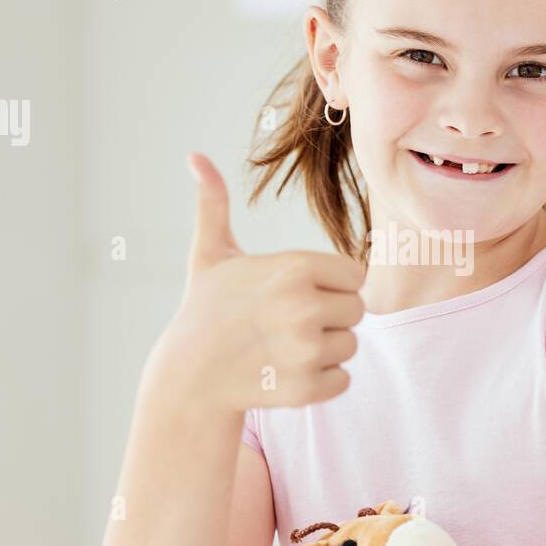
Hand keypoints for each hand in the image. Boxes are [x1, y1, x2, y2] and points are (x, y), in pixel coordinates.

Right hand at [146, 152, 365, 413]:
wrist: (188, 377)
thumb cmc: (205, 309)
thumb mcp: (211, 255)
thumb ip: (213, 204)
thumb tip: (194, 157)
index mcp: (294, 267)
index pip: (355, 274)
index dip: (330, 285)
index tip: (296, 293)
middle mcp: (304, 306)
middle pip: (357, 310)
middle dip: (329, 318)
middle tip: (288, 324)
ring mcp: (305, 350)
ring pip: (350, 346)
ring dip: (325, 350)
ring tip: (284, 348)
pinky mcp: (306, 389)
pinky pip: (343, 380)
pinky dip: (321, 381)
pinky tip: (287, 372)